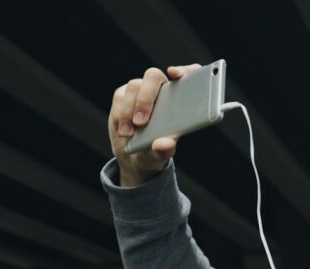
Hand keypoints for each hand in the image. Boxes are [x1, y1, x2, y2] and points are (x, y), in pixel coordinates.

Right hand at [109, 64, 200, 186]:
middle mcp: (160, 90)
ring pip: (135, 86)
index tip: (176, 75)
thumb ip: (164, 150)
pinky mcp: (124, 95)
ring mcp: (141, 90)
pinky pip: (120, 97)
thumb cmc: (155, 151)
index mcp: (180, 99)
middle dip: (147, 97)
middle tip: (141, 122)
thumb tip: (165, 144)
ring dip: (130, 110)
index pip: (188, 74)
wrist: (135, 157)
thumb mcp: (161, 154)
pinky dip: (121, 114)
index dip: (185, 70)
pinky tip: (123, 130)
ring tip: (129, 134)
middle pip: (154, 77)